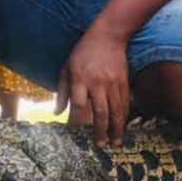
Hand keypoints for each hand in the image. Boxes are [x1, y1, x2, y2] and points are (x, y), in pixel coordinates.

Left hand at [56, 29, 130, 147]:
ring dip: (116, 128)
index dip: (76, 121)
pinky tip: (123, 127)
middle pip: (99, 111)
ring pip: (116, 110)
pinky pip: (124, 103)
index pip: (78, 104)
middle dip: (100, 130)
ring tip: (115, 143)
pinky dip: (124, 117)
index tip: (74, 133)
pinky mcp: (124, 82)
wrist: (108, 36)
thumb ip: (62, 91)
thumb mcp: (66, 68)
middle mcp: (97, 83)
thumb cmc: (83, 52)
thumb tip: (56, 113)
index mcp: (80, 79)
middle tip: (100, 145)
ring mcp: (113, 83)